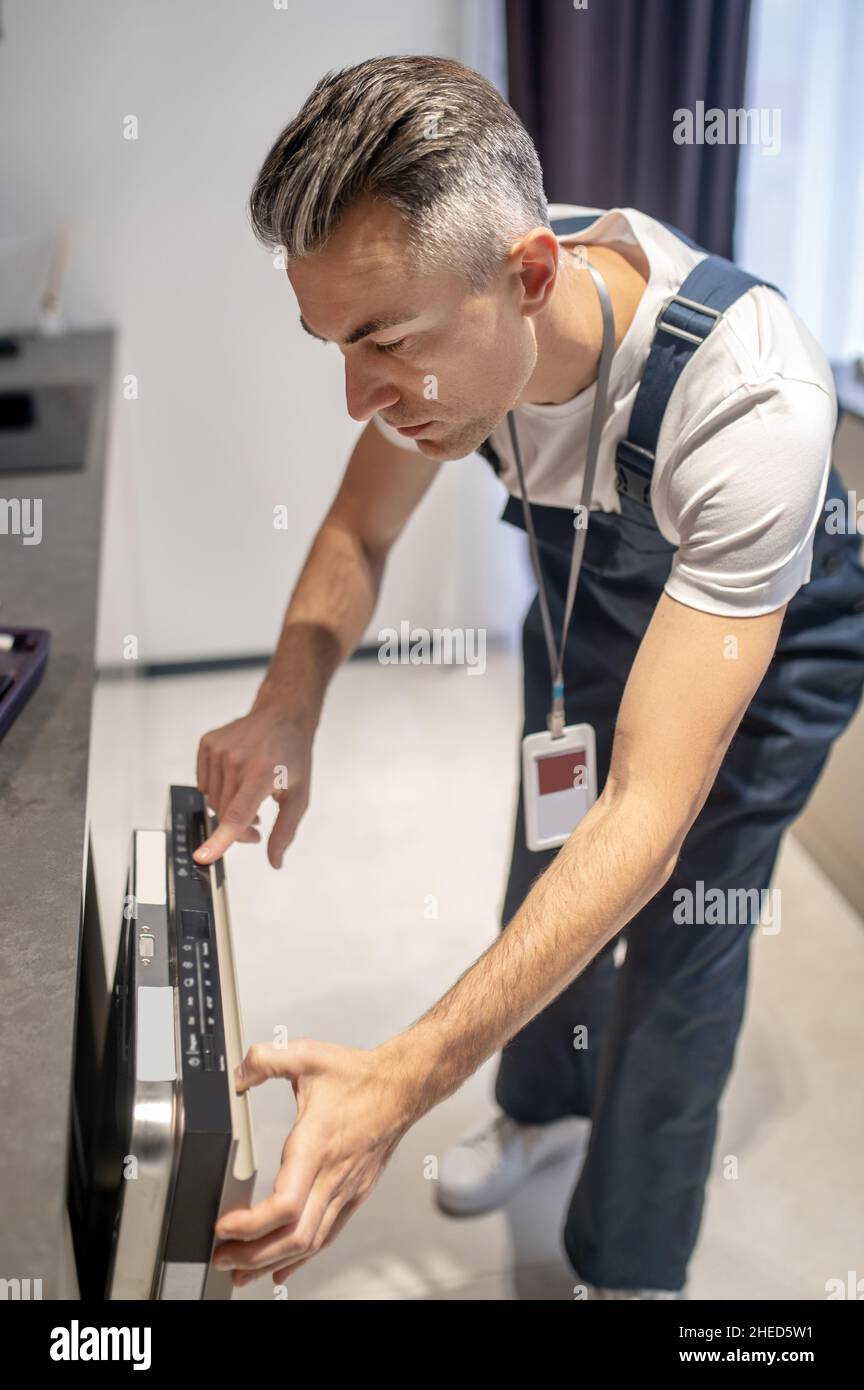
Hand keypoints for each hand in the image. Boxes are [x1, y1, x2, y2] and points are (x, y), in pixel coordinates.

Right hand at [195, 697, 313, 867]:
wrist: (283, 715)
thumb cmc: (293, 753)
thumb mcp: (299, 795)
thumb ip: (285, 831)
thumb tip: (275, 860)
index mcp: (261, 772)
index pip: (236, 815)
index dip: (220, 840)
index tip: (203, 856)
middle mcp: (236, 760)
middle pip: (223, 813)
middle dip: (239, 828)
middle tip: (258, 823)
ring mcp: (218, 750)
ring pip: (212, 800)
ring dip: (228, 808)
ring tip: (250, 797)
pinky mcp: (207, 744)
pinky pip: (204, 783)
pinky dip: (218, 790)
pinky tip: (236, 781)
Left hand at [212, 1039, 413, 1287]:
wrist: (402, 1086)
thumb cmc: (359, 1076)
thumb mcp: (306, 1055)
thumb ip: (265, 1059)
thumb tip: (236, 1075)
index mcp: (317, 1145)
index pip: (284, 1204)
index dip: (250, 1225)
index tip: (224, 1225)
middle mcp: (333, 1175)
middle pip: (293, 1236)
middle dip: (252, 1255)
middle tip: (222, 1257)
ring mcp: (346, 1189)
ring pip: (310, 1243)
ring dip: (272, 1262)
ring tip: (242, 1271)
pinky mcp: (354, 1194)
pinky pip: (327, 1235)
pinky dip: (301, 1257)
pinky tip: (282, 1267)